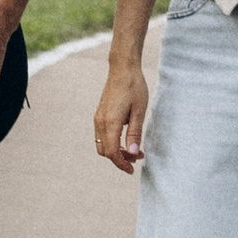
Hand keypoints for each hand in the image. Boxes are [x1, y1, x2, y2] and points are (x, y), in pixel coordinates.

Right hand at [95, 51, 150, 171]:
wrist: (122, 68)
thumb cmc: (134, 87)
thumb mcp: (139, 112)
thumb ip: (135, 133)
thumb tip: (133, 153)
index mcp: (110, 123)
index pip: (112, 152)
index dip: (122, 164)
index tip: (133, 169)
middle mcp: (100, 122)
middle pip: (105, 152)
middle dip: (120, 159)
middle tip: (137, 158)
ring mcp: (98, 118)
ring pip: (102, 145)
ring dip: (116, 151)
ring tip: (134, 149)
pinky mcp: (99, 115)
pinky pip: (102, 136)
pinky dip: (112, 142)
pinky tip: (126, 138)